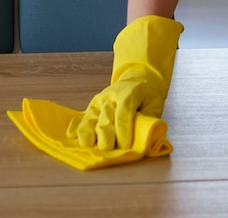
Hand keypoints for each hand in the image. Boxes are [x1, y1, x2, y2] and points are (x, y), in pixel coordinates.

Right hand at [68, 16, 182, 149]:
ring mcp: (99, 102)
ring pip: (90, 118)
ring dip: (87, 133)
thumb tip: (144, 138)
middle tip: (108, 149)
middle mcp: (110, 97)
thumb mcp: (155, 104)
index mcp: (128, 94)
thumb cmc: (148, 95)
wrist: (137, 79)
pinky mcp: (91, 107)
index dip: (123, 130)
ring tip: (88, 145)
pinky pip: (80, 117)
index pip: (124, 113)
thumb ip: (149, 119)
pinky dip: (75, 126)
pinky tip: (71, 135)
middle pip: (105, 118)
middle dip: (105, 136)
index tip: (125, 146)